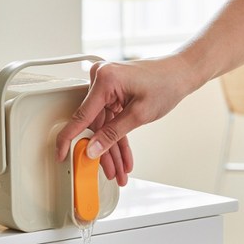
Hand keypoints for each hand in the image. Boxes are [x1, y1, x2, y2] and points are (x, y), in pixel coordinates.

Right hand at [55, 55, 194, 185]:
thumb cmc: (167, 83)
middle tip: (108, 171)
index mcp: (104, 80)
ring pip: (102, 125)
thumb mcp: (139, 114)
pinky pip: (110, 119)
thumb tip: (93, 149)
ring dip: (111, 148)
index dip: (69, 139)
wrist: (182, 72)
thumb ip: (113, 134)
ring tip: (118, 169)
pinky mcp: (113, 92)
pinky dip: (117, 136)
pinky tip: (122, 156)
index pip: (81, 116)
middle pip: (94, 125)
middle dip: (103, 151)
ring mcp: (106, 86)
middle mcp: (101, 80)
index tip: (61, 153)